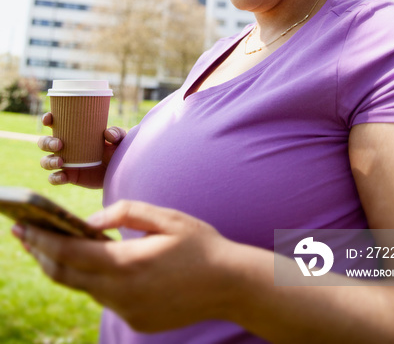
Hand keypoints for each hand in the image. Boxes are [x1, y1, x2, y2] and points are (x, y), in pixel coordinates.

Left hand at [13, 201, 237, 333]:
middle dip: (40, 254)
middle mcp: (121, 293)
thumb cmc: (200, 245)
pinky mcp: (137, 320)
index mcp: (127, 264)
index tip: (21, 226)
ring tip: (48, 246)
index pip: (69, 254)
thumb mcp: (166, 217)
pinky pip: (104, 298)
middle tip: (23, 234)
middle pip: (65, 276)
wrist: (231, 286)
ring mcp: (128, 311)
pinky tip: (90, 263)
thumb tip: (88, 223)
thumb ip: (123, 213)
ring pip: (82, 289)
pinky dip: (90, 279)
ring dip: (62, 267)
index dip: (41, 240)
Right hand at [38, 112, 125, 188]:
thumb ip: (117, 133)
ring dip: (48, 161)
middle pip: (44, 142)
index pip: (55, 123)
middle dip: (46, 142)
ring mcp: (65, 162)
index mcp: (74, 133)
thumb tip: (107, 134)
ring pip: (45, 161)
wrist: (120, 171)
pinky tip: (63, 176)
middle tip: (60, 144)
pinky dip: (55, 178)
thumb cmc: (117, 150)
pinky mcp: (69, 176)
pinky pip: (54, 178)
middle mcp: (66, 147)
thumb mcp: (120, 139)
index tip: (49, 118)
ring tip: (61, 161)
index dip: (47, 119)